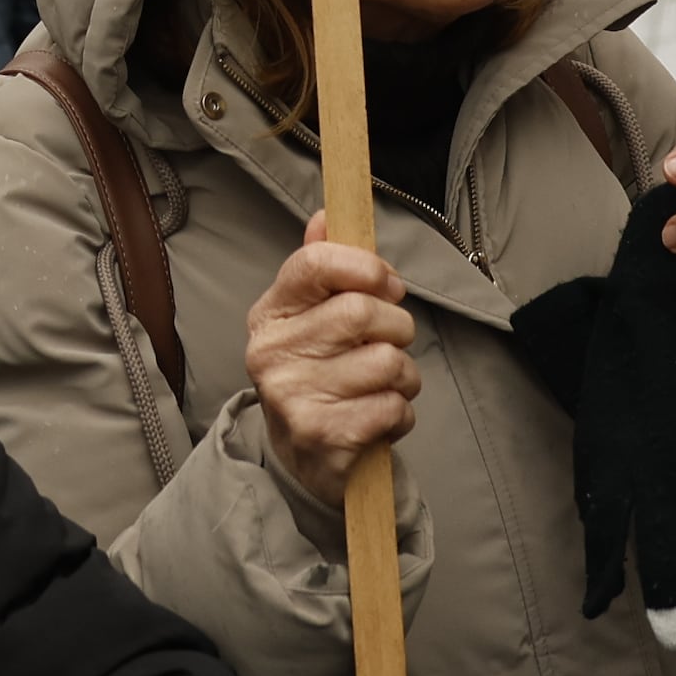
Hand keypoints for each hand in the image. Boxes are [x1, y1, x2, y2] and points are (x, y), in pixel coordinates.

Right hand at [244, 214, 420, 509]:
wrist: (300, 461)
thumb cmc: (318, 375)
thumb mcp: (311, 320)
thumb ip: (323, 267)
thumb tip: (328, 214)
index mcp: (270, 314)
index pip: (315, 263)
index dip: (365, 267)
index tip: (386, 284)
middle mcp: (272, 352)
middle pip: (362, 313)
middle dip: (397, 328)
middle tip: (392, 343)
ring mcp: (293, 397)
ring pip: (388, 362)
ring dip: (405, 376)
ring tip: (387, 386)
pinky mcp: (322, 437)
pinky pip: (394, 407)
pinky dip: (401, 413)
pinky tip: (380, 418)